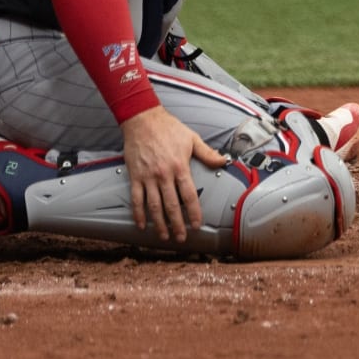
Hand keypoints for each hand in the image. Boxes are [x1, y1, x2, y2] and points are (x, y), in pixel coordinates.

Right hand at [119, 105, 227, 241]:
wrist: (143, 120)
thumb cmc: (169, 128)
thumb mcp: (192, 139)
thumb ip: (207, 153)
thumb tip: (224, 160)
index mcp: (180, 167)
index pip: (189, 195)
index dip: (194, 212)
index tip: (197, 225)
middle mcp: (164, 175)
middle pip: (172, 205)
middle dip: (177, 224)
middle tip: (181, 238)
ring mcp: (148, 177)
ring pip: (154, 206)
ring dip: (159, 223)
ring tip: (164, 236)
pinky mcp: (135, 176)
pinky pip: (136, 199)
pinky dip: (138, 214)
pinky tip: (142, 224)